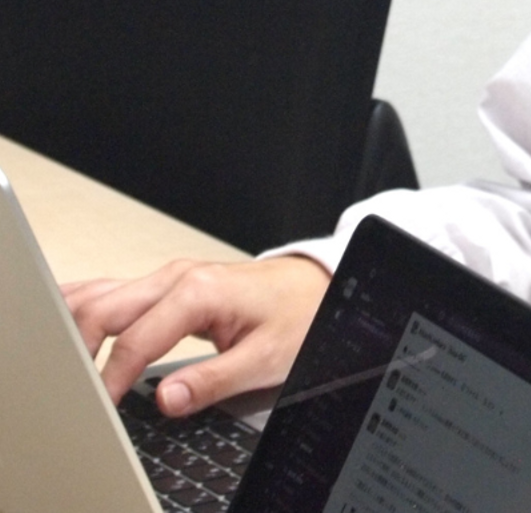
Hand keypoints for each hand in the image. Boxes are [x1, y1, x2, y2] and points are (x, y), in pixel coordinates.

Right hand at [63, 255, 330, 413]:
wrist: (317, 286)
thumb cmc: (298, 316)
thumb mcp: (265, 357)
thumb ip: (213, 380)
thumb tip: (166, 399)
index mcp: (199, 291)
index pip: (135, 340)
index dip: (111, 379)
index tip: (100, 410)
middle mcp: (179, 277)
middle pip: (104, 308)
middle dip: (78, 350)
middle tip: (70, 392)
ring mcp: (170, 277)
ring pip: (102, 294)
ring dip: (74, 326)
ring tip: (57, 365)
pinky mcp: (168, 285)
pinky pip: (114, 292)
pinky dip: (85, 308)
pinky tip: (65, 325)